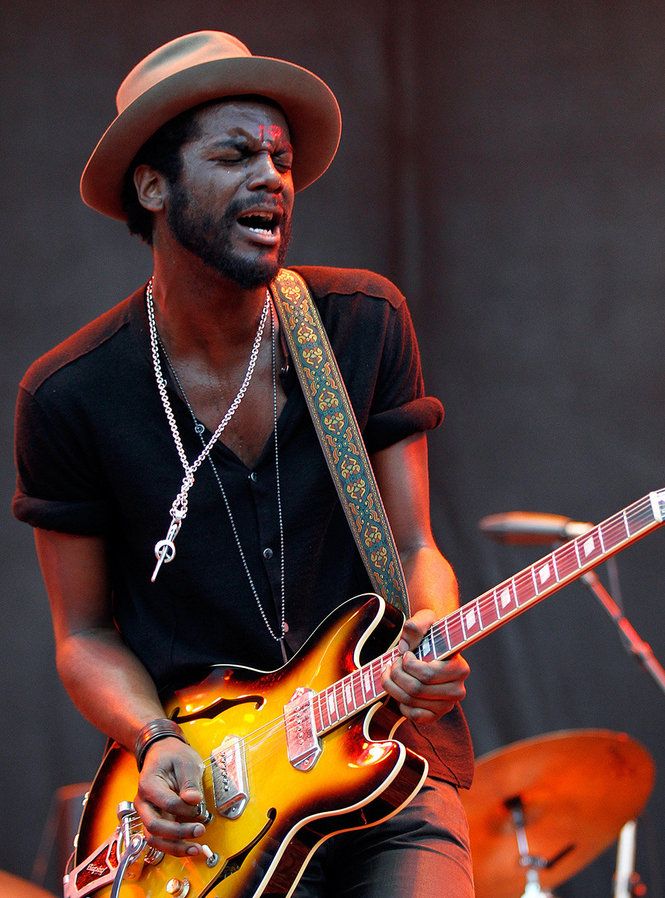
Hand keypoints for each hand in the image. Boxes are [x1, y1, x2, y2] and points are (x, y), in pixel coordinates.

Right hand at [133, 736, 208, 856]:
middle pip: (154, 827)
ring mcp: (147, 814)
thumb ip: (190, 783)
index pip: (166, 803)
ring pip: (154, 839)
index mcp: (148, 784)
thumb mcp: (186, 762)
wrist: (163, 754)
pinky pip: (160, 840)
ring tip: (196, 849)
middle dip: (178, 833)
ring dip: (175, 847)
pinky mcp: (155, 821)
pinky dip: (174, 847)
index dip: (185, 808)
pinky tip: (190, 848)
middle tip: (200, 830)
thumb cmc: (174, 757)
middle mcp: (143, 803)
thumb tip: (193, 800)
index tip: (199, 804)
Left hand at [382, 608, 468, 723]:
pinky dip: (401, 703)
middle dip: (396, 674)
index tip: (406, 653)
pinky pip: (413, 715)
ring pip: (411, 701)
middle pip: (416, 689)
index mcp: (460, 668)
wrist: (432, 648)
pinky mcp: (435, 716)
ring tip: (391, 672)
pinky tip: (400, 689)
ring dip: (393, 686)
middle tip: (393, 662)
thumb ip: (417, 624)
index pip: (428, 675)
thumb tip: (405, 646)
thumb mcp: (425, 619)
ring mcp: (447, 705)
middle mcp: (458, 690)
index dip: (408, 664)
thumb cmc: (430, 633)